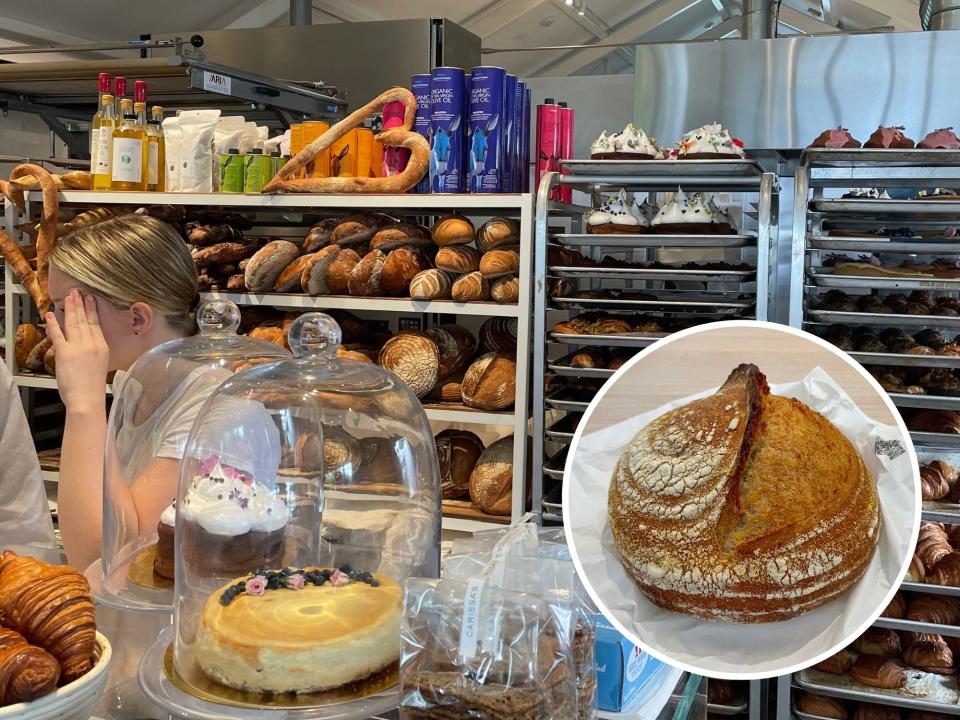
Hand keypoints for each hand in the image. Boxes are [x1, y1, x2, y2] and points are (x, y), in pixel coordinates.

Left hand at [45, 290, 108, 414]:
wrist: (87, 398)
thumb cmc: (93, 387)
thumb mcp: (100, 365)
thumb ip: (95, 352)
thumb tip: (87, 344)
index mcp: (102, 347)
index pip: (96, 324)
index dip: (92, 310)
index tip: (90, 299)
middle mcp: (91, 344)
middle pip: (85, 320)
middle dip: (80, 305)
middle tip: (77, 292)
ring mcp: (78, 348)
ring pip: (73, 323)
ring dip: (70, 309)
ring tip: (68, 298)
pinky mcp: (65, 353)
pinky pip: (58, 335)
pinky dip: (53, 324)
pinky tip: (50, 315)